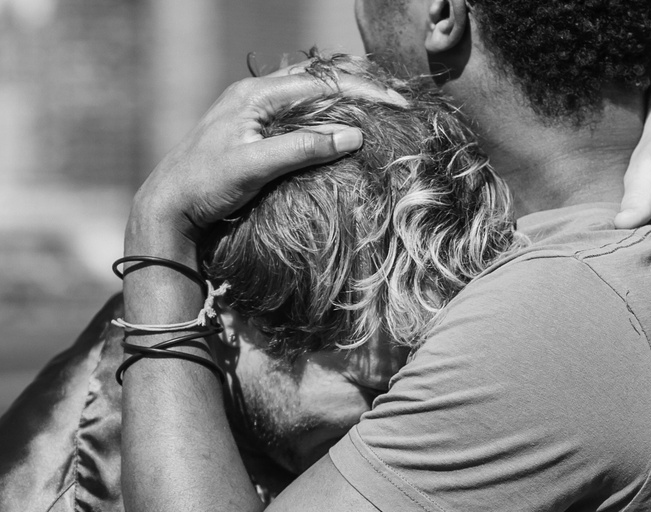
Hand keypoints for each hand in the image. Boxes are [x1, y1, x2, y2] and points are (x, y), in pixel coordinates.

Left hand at [129, 66, 396, 244]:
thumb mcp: (255, 167)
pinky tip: (341, 130)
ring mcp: (253, 113)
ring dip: (343, 102)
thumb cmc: (205, 185)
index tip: (395, 103)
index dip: (362, 92)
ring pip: (308, 97)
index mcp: (255, 94)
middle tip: (394, 101)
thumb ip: (302, 148)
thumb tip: (354, 135)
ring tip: (378, 110)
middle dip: (358, 88)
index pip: (320, 83)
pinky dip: (324, 120)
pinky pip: (297, 116)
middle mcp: (255, 96)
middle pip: (318, 81)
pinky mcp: (253, 133)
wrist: (169, 206)